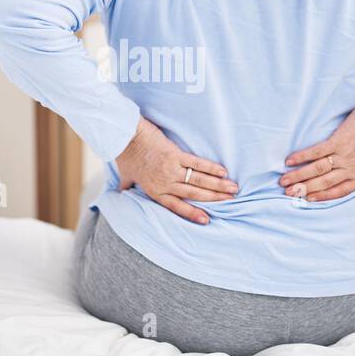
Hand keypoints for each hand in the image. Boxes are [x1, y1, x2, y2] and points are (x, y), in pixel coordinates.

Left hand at [115, 117, 237, 223]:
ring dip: (218, 185)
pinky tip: (223, 172)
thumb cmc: (125, 154)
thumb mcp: (125, 174)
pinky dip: (210, 168)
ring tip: (233, 188)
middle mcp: (165, 183)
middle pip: (193, 194)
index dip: (193, 213)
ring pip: (198, 181)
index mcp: (155, 190)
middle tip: (231, 201)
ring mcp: (171, 169)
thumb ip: (127, 184)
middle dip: (214, 198)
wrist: (124, 135)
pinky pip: (196, 163)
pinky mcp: (175, 154)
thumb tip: (121, 191)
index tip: (207, 220)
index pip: (177, 206)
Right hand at [280, 102, 354, 202]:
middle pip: (323, 182)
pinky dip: (302, 157)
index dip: (320, 196)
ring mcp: (344, 156)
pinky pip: (317, 152)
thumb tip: (351, 168)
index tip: (306, 199)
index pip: (338, 191)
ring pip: (317, 170)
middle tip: (288, 193)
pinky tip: (289, 161)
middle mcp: (351, 168)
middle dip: (304, 189)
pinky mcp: (339, 141)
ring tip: (284, 181)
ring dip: (298, 176)